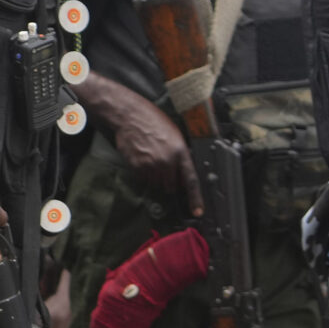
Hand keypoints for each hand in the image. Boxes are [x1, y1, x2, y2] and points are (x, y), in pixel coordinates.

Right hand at [98, 90, 201, 214]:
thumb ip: (180, 154)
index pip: (190, 180)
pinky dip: (144, 174)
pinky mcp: (137, 167)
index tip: (197, 211)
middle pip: (170, 186)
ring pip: (156, 184)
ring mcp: (150, 166)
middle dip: (169, 182)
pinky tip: (142, 159)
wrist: (130, 116)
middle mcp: (166, 161)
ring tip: (151, 159)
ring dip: (155, 177)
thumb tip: (182, 171)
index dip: (195, 198)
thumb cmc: (153, 121)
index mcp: (180, 152)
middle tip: (164, 170)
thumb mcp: (175, 135)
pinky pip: (143, 179)